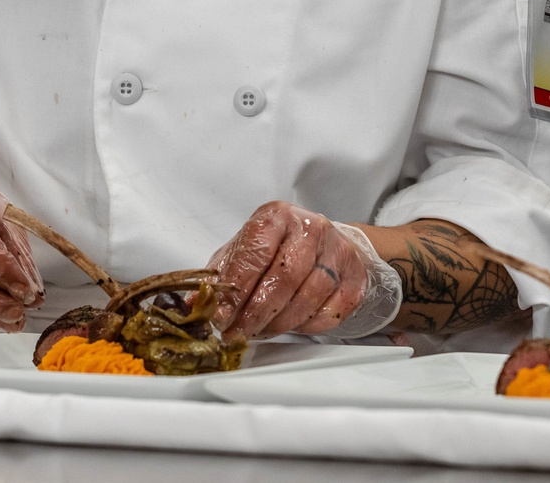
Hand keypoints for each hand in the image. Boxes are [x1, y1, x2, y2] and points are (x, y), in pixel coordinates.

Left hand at [210, 202, 367, 338]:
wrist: (325, 243)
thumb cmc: (278, 248)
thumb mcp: (244, 250)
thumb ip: (220, 275)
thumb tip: (194, 304)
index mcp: (276, 216)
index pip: (254, 252)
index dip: (236, 288)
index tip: (222, 315)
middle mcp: (309, 227)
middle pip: (283, 277)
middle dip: (256, 313)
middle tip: (239, 333)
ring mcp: (337, 250)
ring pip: (308, 298)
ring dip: (280, 323)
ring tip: (263, 330)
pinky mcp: (356, 275)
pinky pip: (331, 311)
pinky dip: (308, 325)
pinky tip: (294, 324)